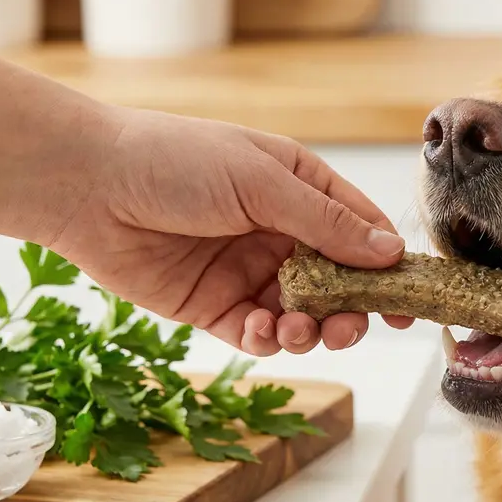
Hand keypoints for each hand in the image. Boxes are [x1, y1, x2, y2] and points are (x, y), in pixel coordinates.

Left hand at [50, 107, 413, 355]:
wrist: (87, 186)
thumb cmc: (173, 161)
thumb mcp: (261, 181)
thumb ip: (326, 221)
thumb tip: (389, 252)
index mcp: (298, 187)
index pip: (361, 229)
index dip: (389, 266)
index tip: (413, 301)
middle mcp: (279, 230)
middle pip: (338, 281)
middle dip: (352, 309)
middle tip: (352, 325)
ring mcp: (247, 270)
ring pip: (303, 315)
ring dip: (312, 330)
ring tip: (301, 330)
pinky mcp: (213, 306)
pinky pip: (258, 334)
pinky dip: (269, 341)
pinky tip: (263, 332)